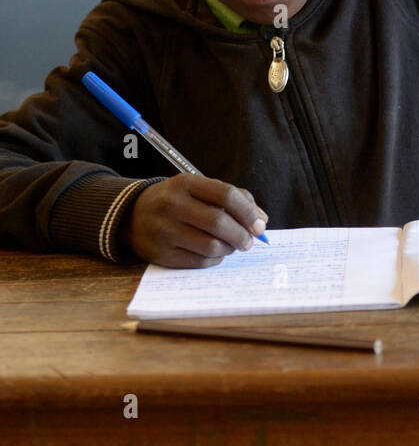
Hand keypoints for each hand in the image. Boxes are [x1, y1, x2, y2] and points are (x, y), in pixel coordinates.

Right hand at [118, 176, 268, 267]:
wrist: (130, 215)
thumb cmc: (176, 200)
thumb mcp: (198, 188)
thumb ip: (232, 198)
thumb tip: (261, 220)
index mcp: (185, 183)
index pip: (225, 195)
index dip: (248, 211)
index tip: (260, 225)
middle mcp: (172, 205)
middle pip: (219, 223)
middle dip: (241, 235)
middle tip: (249, 241)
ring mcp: (164, 231)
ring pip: (210, 246)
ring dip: (229, 249)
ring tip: (231, 246)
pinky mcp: (160, 254)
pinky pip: (198, 262)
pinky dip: (214, 260)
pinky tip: (215, 254)